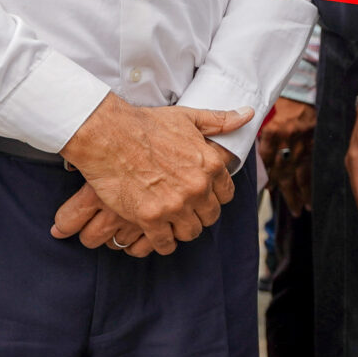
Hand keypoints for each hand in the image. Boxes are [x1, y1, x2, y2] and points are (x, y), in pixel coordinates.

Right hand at [54, 95, 248, 254]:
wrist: (109, 136)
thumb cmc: (147, 125)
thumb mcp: (189, 118)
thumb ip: (220, 120)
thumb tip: (248, 114)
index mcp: (210, 164)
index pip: (226, 194)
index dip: (214, 196)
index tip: (202, 196)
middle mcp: (198, 187)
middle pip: (210, 216)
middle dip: (199, 214)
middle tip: (185, 211)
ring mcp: (175, 204)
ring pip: (190, 232)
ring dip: (182, 230)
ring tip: (171, 224)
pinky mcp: (150, 218)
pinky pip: (165, 243)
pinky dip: (162, 242)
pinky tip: (157, 235)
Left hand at [259, 99, 315, 216]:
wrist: (304, 87)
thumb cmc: (281, 102)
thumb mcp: (265, 115)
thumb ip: (260, 136)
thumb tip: (252, 159)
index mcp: (272, 132)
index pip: (266, 162)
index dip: (267, 178)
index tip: (268, 191)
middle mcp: (287, 139)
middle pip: (283, 172)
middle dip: (285, 192)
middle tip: (288, 211)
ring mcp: (303, 141)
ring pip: (299, 174)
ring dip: (298, 194)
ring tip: (299, 210)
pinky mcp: (314, 141)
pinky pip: (311, 166)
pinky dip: (310, 183)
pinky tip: (311, 195)